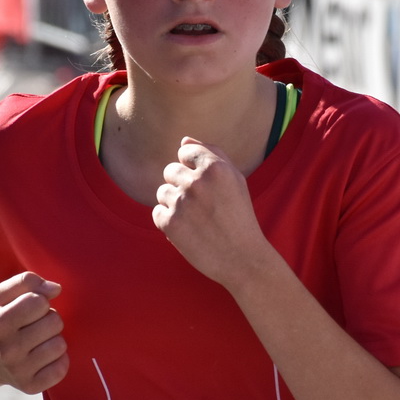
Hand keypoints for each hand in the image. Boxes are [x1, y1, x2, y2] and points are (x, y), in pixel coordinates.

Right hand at [0, 272, 67, 393]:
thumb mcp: (2, 296)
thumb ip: (27, 281)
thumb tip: (56, 289)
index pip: (39, 301)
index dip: (39, 301)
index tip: (29, 309)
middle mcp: (7, 350)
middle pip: (54, 322)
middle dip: (49, 319)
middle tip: (34, 326)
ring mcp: (18, 371)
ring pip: (60, 345)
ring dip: (53, 339)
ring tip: (38, 341)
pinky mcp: (30, 387)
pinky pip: (61, 368)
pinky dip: (57, 360)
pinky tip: (42, 358)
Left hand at [153, 137, 274, 289]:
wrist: (243, 259)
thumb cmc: (240, 218)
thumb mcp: (236, 181)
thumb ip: (213, 155)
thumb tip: (184, 141)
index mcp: (215, 167)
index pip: (185, 151)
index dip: (192, 168)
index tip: (204, 185)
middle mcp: (197, 182)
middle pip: (170, 171)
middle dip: (181, 186)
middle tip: (201, 206)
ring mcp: (181, 202)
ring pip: (162, 192)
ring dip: (174, 204)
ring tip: (195, 220)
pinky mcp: (170, 223)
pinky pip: (157, 213)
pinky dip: (168, 222)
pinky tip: (188, 230)